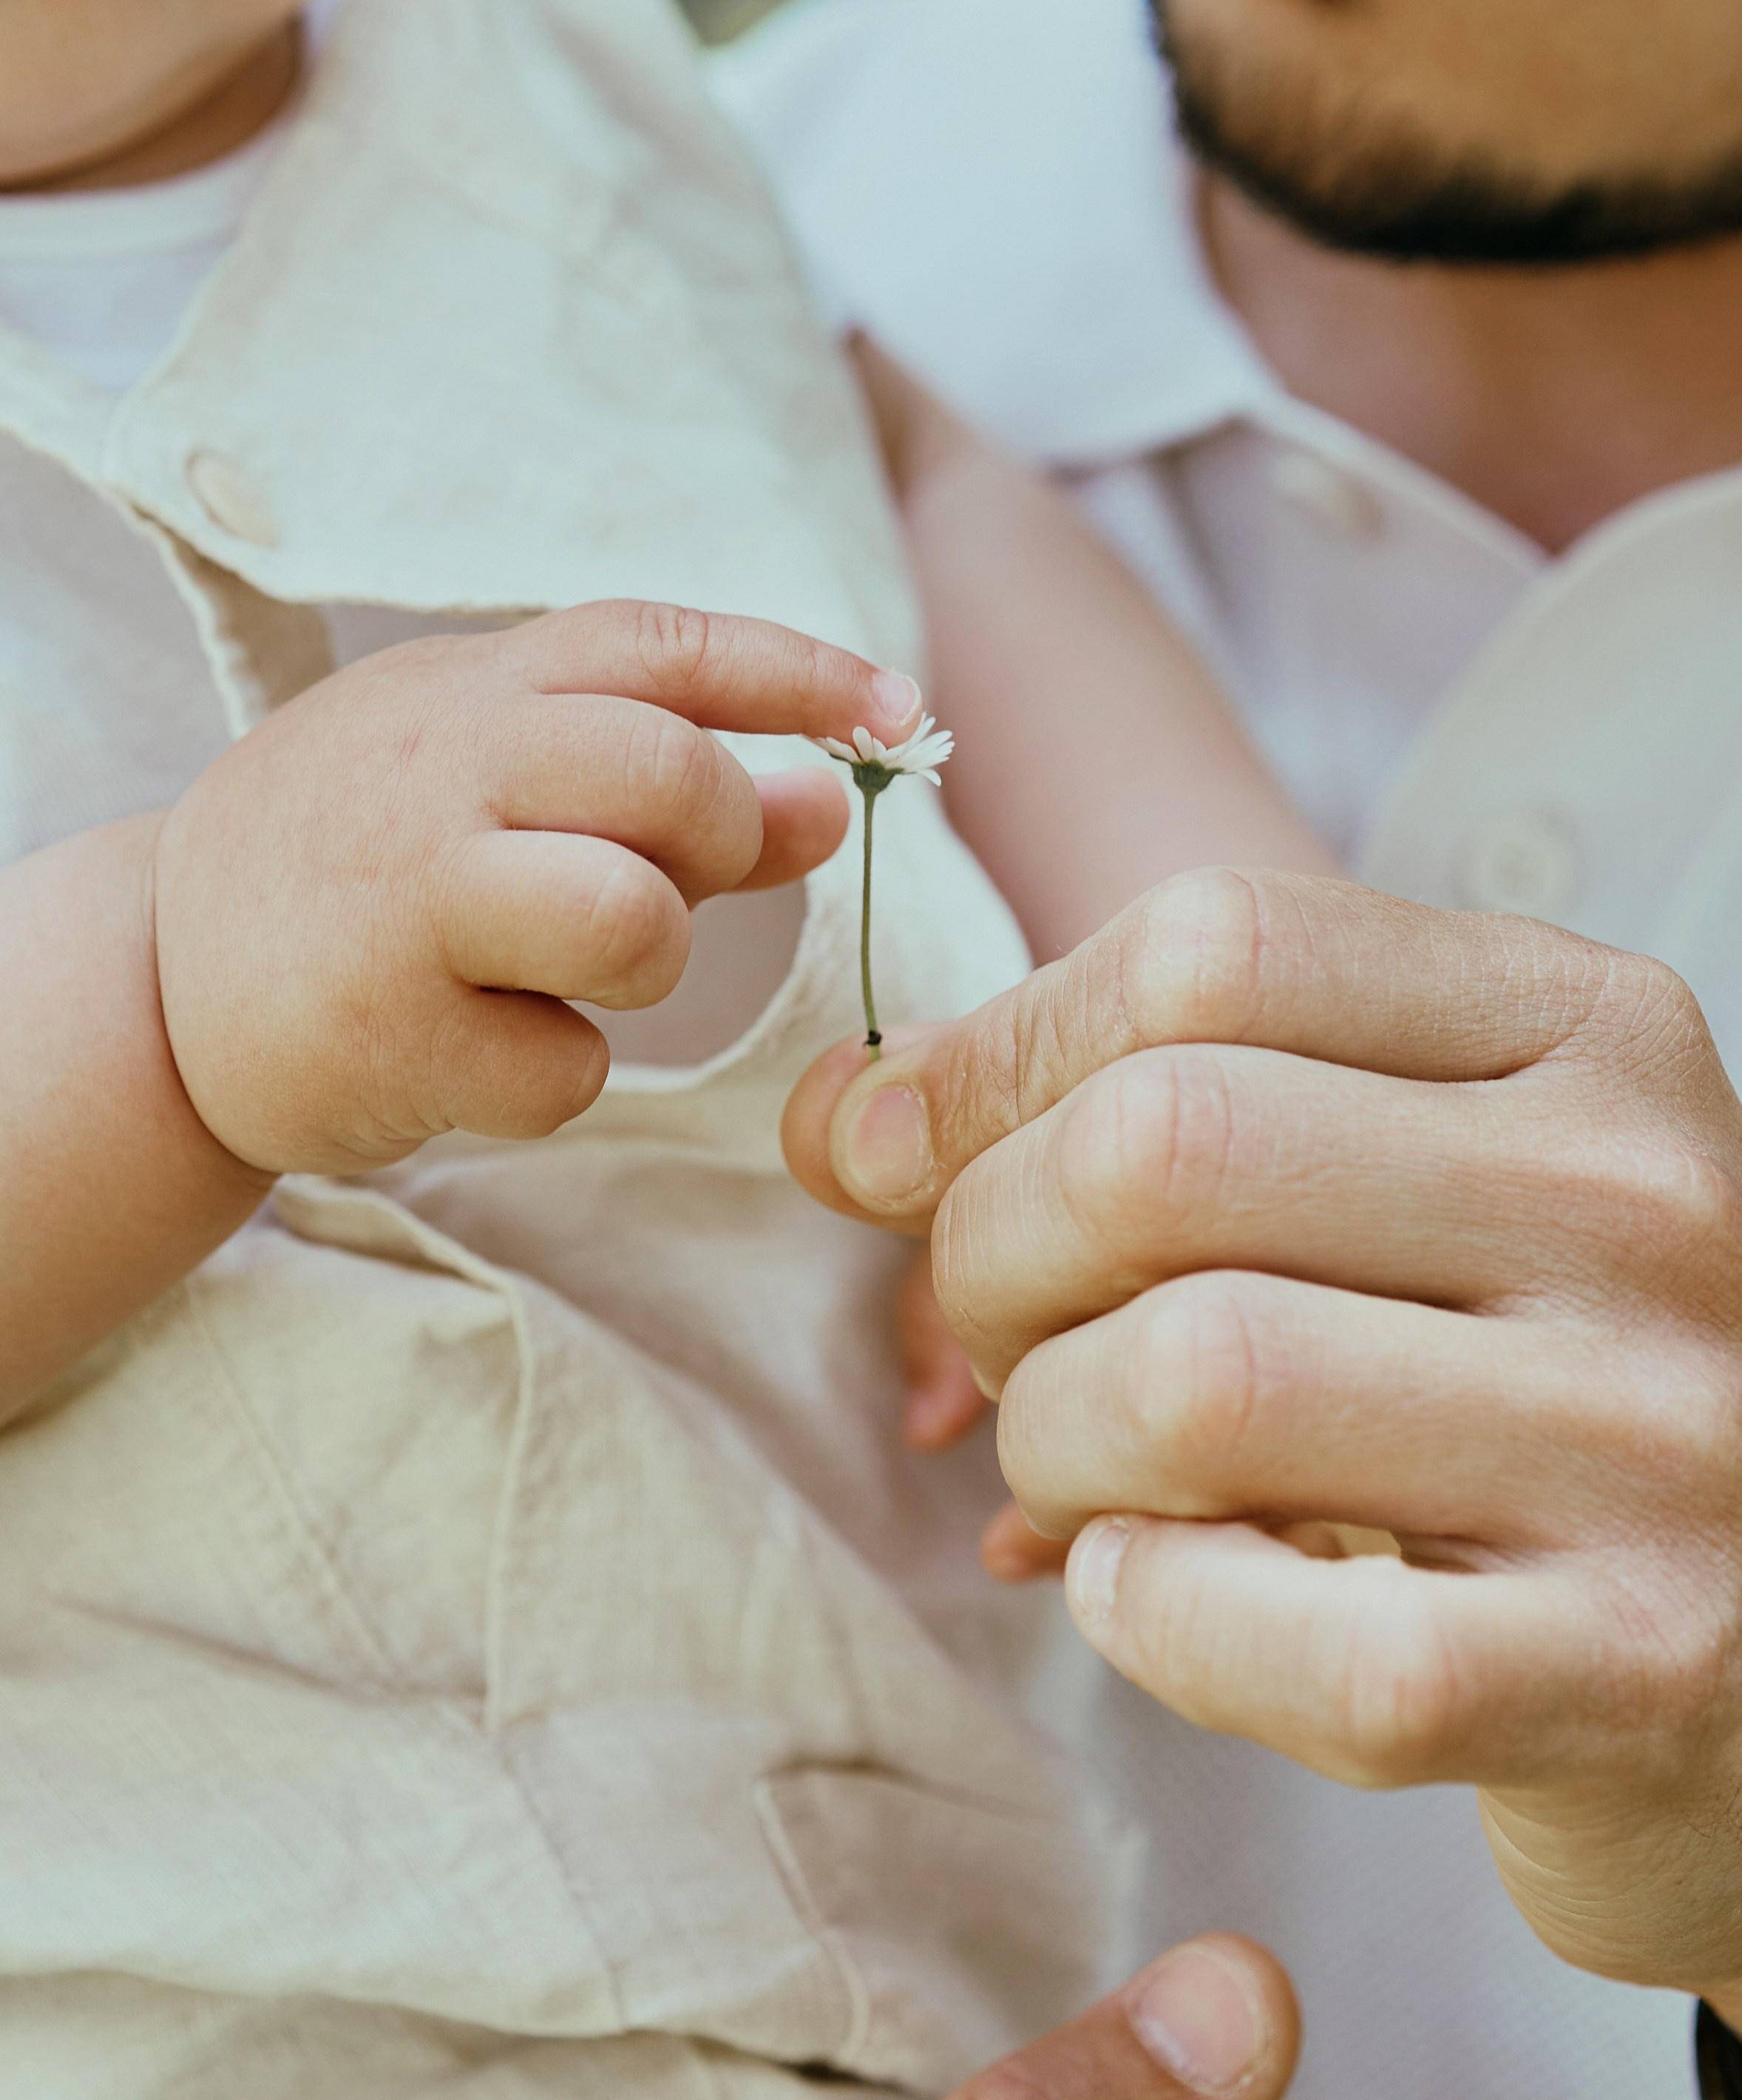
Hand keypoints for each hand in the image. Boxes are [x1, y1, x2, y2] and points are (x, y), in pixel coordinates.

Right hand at [151, 601, 920, 1174]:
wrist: (161, 975)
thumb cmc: (364, 868)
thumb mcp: (495, 786)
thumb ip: (659, 786)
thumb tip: (827, 798)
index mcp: (475, 692)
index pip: (660, 646)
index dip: (797, 672)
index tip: (900, 717)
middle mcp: (444, 773)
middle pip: (669, 776)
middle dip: (722, 839)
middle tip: (677, 882)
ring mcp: (412, 902)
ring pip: (633, 919)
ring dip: (646, 964)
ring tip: (568, 975)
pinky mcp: (394, 1034)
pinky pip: (568, 1071)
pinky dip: (552, 1078)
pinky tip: (479, 1050)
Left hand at [784, 868, 1741, 2022]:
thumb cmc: (1506, 1391)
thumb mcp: (1376, 1188)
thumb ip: (1128, 1108)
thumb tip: (837, 1119)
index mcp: (1587, 1033)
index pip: (1210, 948)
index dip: (992, 1059)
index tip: (906, 1159)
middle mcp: (1647, 1201)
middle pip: (1161, 1146)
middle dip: (990, 1260)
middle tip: (1011, 1346)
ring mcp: (1655, 1439)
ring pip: (1192, 1381)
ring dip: (1050, 1446)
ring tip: (1084, 1478)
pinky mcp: (1629, 1666)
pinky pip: (1291, 1638)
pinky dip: (1150, 1618)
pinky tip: (1154, 1596)